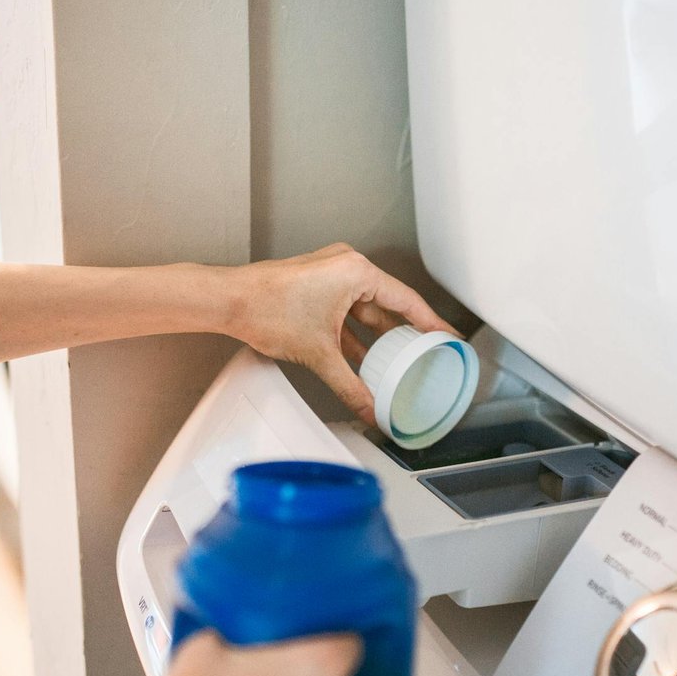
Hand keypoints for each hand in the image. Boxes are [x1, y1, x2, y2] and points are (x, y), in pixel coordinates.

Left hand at [226, 244, 456, 423]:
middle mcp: (347, 267)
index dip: (431, 323)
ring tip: (397, 361)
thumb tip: (370, 409)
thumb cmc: (267, 309)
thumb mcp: (320, 354)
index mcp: (357, 272)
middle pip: (388, 305)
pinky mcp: (316, 285)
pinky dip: (356, 334)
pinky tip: (363, 358)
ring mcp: (330, 274)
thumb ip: (351, 386)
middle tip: (426, 353)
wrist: (229, 301)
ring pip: (366, 310)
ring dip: (378, 336)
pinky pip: (347, 311)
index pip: (408, 301)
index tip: (447, 337)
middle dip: (404, 333)